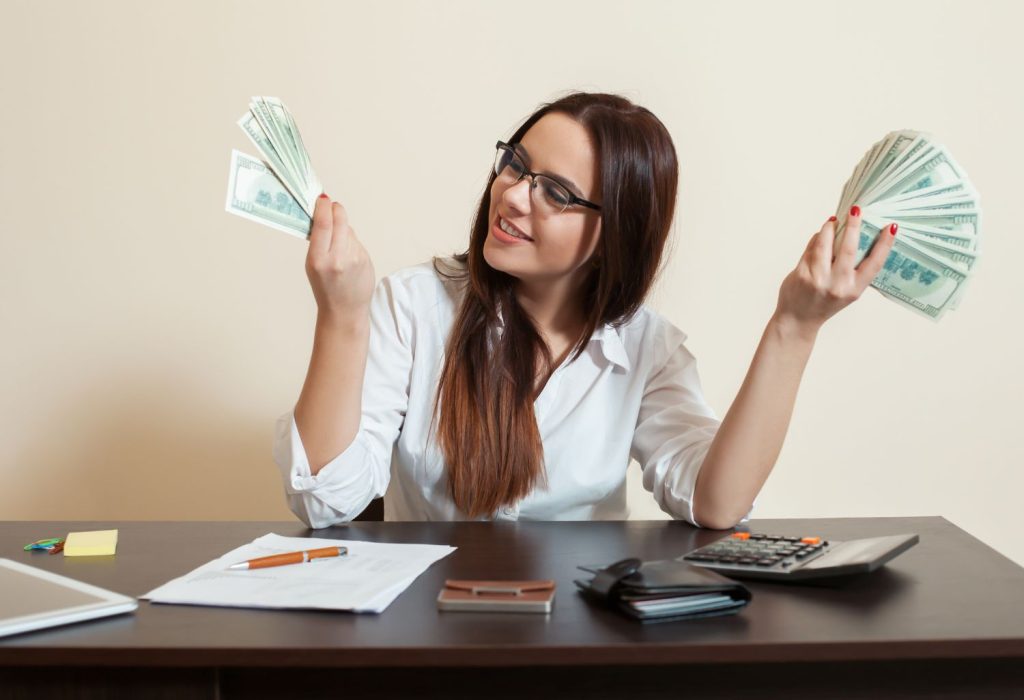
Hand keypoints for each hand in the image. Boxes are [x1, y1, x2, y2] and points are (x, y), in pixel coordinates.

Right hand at [305, 194, 374, 321]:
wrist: (345, 311)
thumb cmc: (325, 288)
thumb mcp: (312, 265)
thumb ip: (318, 241)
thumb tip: (323, 213)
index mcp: (318, 259)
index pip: (323, 224)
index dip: (324, 207)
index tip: (322, 198)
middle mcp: (338, 258)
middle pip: (340, 221)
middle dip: (336, 210)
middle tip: (332, 206)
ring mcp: (355, 259)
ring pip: (349, 230)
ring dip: (343, 229)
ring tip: (338, 244)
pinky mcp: (366, 260)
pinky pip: (357, 241)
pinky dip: (352, 242)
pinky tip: (348, 255)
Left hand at [774, 206, 897, 334]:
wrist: (798, 320)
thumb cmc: (825, 303)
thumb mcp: (846, 291)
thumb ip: (852, 270)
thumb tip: (854, 236)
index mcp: (854, 289)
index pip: (875, 263)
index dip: (885, 244)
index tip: (891, 226)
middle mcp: (838, 284)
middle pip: (849, 248)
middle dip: (854, 225)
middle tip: (856, 209)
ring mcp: (818, 279)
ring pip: (825, 244)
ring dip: (830, 228)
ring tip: (834, 220)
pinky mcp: (802, 274)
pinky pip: (810, 249)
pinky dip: (816, 239)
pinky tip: (820, 234)